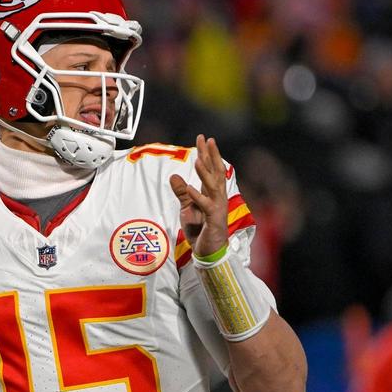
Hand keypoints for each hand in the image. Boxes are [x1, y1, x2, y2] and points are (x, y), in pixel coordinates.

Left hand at [169, 134, 227, 256]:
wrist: (207, 253)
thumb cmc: (200, 231)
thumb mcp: (187, 209)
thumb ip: (182, 193)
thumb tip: (174, 175)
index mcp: (211, 194)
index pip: (210, 169)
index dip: (206, 153)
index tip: (203, 138)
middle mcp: (217, 198)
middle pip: (215, 172)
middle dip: (211, 155)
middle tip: (207, 139)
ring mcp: (217, 209)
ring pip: (213, 187)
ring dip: (205, 173)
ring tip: (198, 159)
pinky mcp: (214, 221)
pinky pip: (207, 206)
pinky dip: (198, 197)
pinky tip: (190, 188)